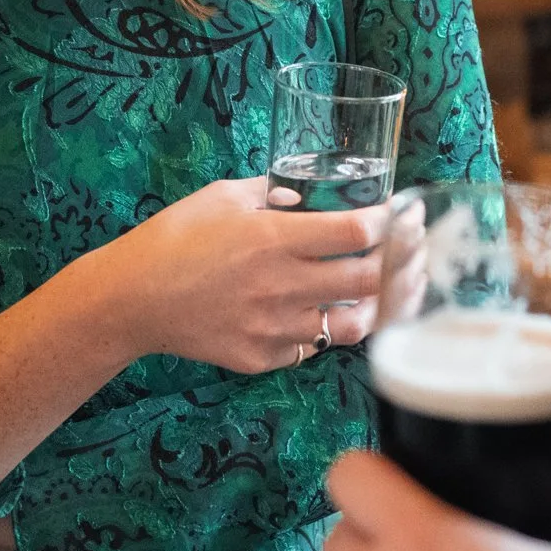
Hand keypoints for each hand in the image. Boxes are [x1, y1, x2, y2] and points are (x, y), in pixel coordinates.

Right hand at [111, 175, 385, 371]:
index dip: (390, 222)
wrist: (132, 298)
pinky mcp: (262, 357)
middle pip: (368, 280)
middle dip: (402, 264)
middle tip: (417, 253)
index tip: (403, 214)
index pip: (357, 232)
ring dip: (378, 306)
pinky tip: (334, 313)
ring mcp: (274, 328)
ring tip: (395, 292)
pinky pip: (311, 347)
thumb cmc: (174, 238)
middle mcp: (282, 286)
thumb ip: (272, 192)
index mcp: (275, 238)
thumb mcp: (223, 196)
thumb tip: (305, 197)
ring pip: (351, 325)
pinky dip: (326, 330)